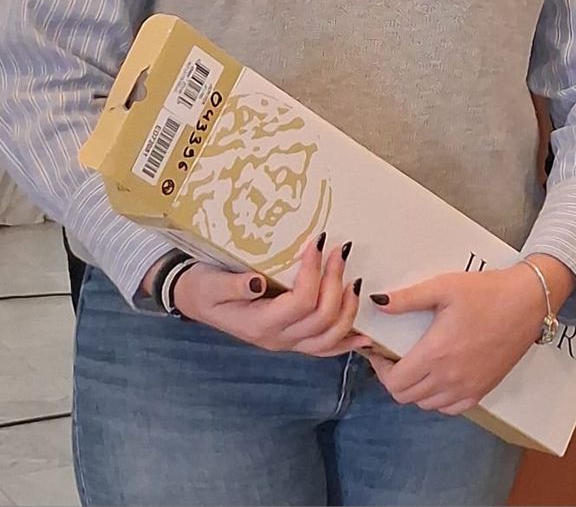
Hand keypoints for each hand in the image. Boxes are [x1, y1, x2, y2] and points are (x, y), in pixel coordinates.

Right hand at [147, 235, 372, 357]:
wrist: (195, 300)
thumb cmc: (203, 287)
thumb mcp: (209, 284)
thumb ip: (233, 286)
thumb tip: (257, 283)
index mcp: (259, 324)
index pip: (300, 302)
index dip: (314, 272)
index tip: (318, 241)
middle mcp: (277, 338)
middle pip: (322, 319)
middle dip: (336, 282)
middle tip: (340, 250)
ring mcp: (287, 342)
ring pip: (330, 338)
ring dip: (348, 308)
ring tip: (354, 279)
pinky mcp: (294, 339)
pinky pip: (326, 348)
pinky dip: (348, 341)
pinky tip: (366, 335)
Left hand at [364, 260, 567, 414]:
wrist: (528, 301)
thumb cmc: (487, 291)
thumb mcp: (445, 286)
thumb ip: (408, 298)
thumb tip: (377, 303)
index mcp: (436, 354)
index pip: (394, 382)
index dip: (379, 368)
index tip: (378, 351)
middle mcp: (450, 378)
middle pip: (406, 396)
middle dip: (393, 378)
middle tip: (394, 356)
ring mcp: (467, 388)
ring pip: (426, 404)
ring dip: (414, 389)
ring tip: (416, 363)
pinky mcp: (483, 390)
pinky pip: (450, 408)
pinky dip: (437, 398)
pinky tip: (439, 377)